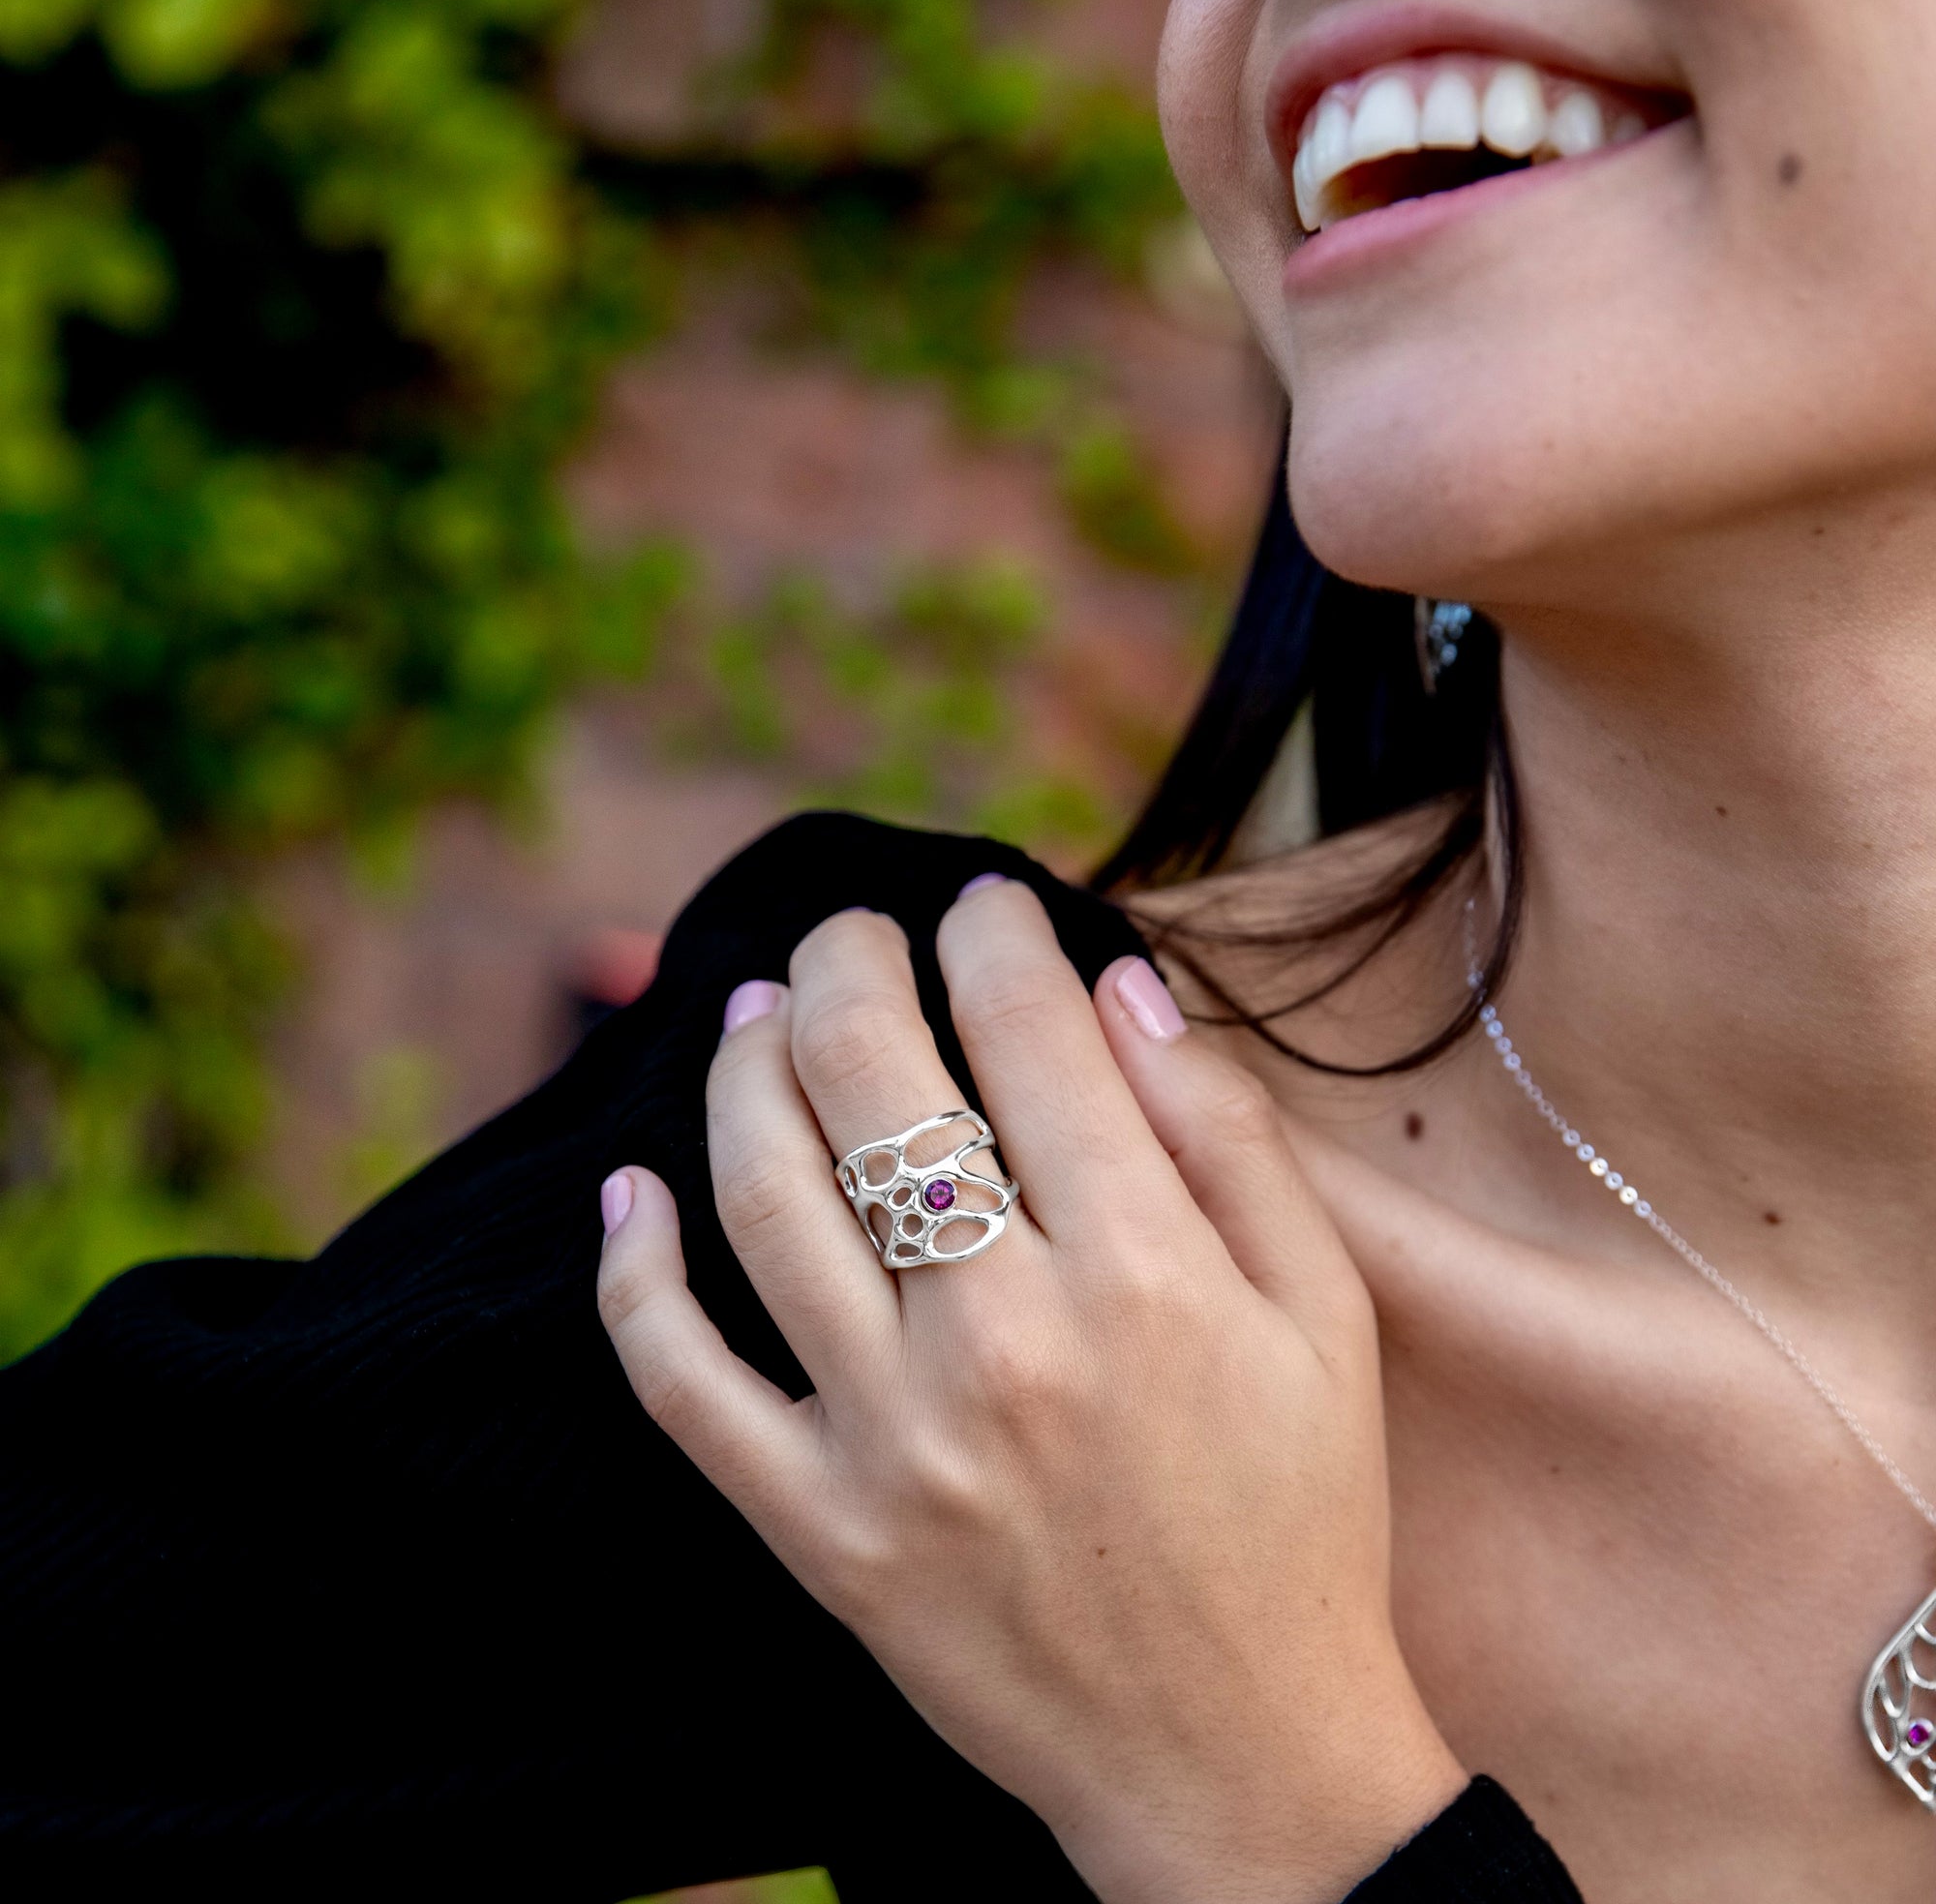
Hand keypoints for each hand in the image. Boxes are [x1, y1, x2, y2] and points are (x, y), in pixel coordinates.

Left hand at [596, 880, 1463, 1903]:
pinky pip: (677, 1383)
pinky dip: (631, 1273)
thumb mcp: (1324, 1317)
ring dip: (741, 1068)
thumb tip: (1121, 987)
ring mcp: (888, 1439)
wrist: (1235, 1761)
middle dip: (851, 959)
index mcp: (1144, 1272)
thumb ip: (1231, 1136)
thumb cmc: (1298, 1521)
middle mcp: (1002, 1339)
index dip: (993, 935)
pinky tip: (627, 1190)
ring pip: (761, 1194)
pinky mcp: (815, 1529)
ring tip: (756, 1011)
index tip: (983, 907)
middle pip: (871, 1076)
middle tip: (852, 931)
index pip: (1027, 1030)